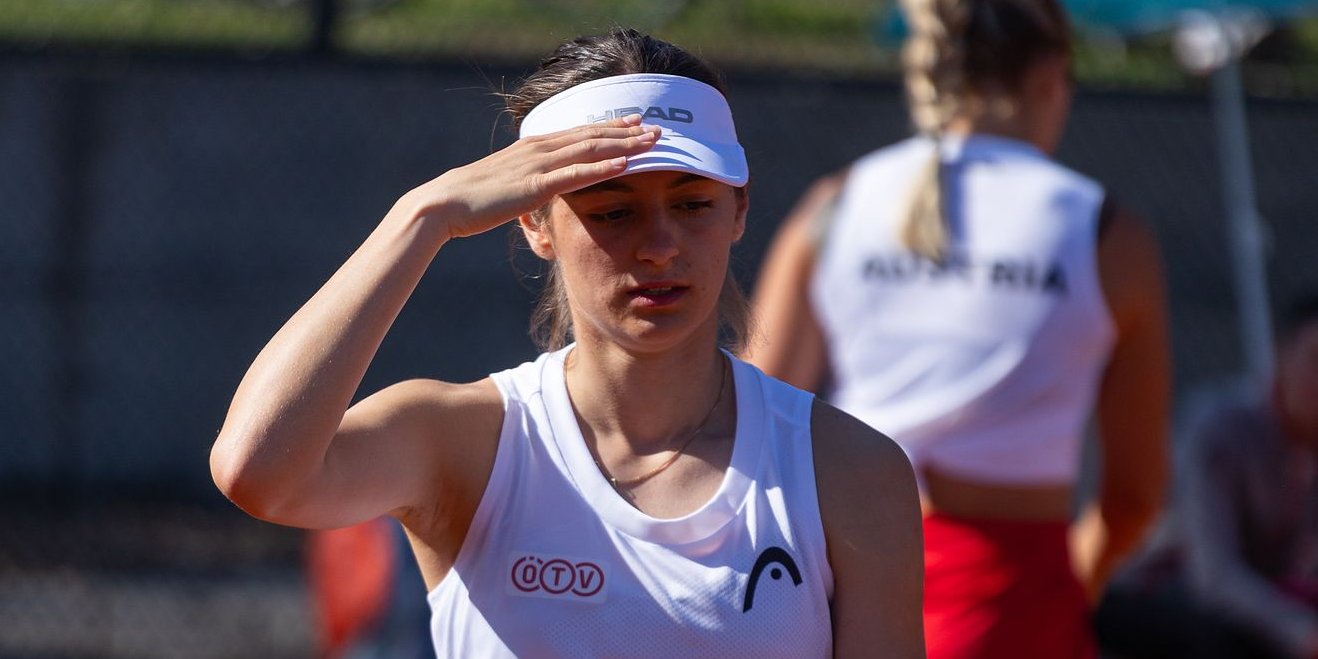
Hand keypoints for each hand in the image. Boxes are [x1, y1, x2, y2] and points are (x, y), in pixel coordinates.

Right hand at [401, 114, 659, 241]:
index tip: (635, 122)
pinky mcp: (535, 186)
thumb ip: (526, 183)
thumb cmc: (471, 201)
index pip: (579, 133)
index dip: (609, 127)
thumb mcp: (506, 186)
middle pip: (591, 136)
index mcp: (533, 148)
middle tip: (658, 128)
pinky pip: (576, 174)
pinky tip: (626, 163)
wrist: (443, 205)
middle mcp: (539, 149)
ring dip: (625, 144)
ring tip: (653, 141)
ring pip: (590, 149)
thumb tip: (537, 190)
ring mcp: (538, 165)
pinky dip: (603, 167)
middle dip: (627, 131)